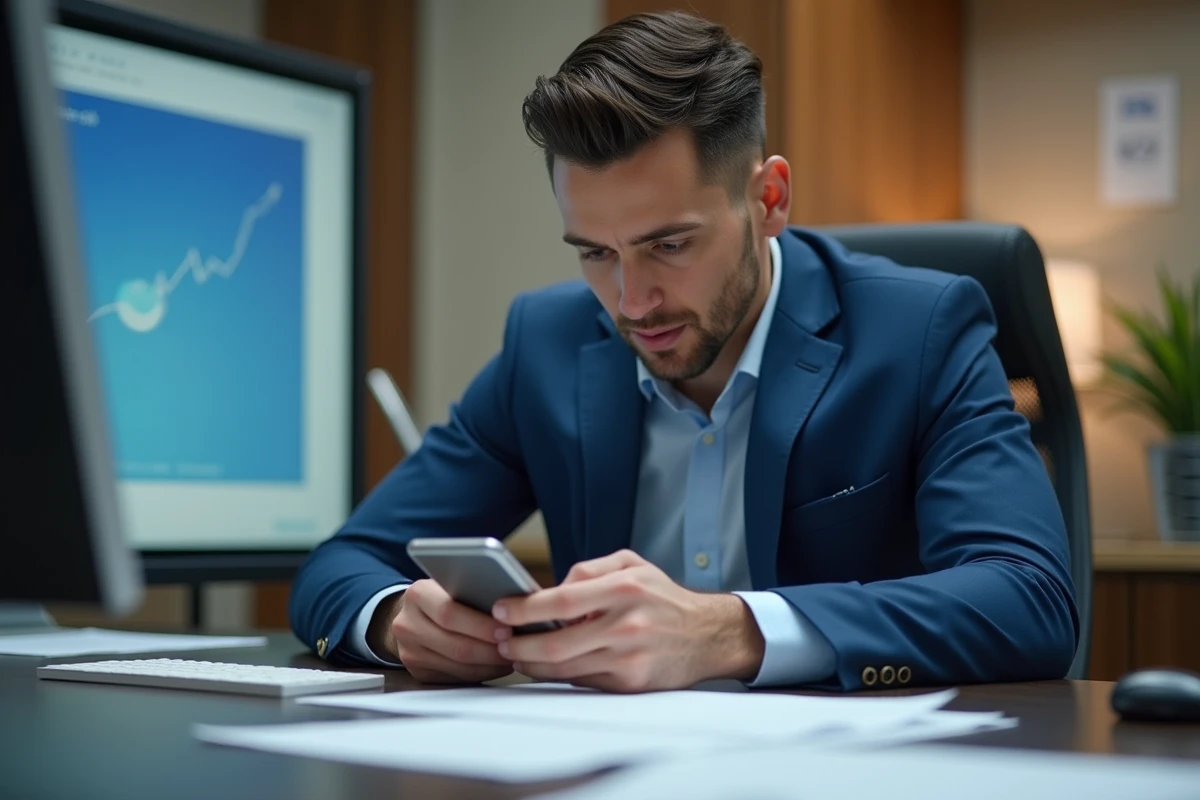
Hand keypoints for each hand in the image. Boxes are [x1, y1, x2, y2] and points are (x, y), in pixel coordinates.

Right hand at [369, 579, 513, 684]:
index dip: (480, 625)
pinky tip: (496, 666)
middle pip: (455, 645)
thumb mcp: (452, 584)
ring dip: (489, 665)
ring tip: (511, 657)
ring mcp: (409, 652)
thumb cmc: (444, 595)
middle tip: (514, 648)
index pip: (449, 613)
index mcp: (417, 594)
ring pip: (457, 666)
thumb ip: (473, 590)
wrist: (413, 613)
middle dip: (490, 650)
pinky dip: (480, 673)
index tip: (507, 630)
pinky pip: (455, 677)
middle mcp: (407, 625)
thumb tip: (514, 607)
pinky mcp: (417, 671)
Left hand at [492, 550, 764, 691]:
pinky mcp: (632, 683)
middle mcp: (626, 625)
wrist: (709, 634)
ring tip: (518, 655)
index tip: (501, 610)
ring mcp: (629, 658)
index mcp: (624, 588)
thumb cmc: (664, 596)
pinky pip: (584, 682)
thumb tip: (551, 588)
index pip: (561, 601)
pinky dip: (562, 675)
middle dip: (520, 645)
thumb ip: (589, 570)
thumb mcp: (632, 564)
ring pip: (565, 669)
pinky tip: (550, 666)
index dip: (524, 609)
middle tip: (501, 641)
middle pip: (556, 644)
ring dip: (533, 665)